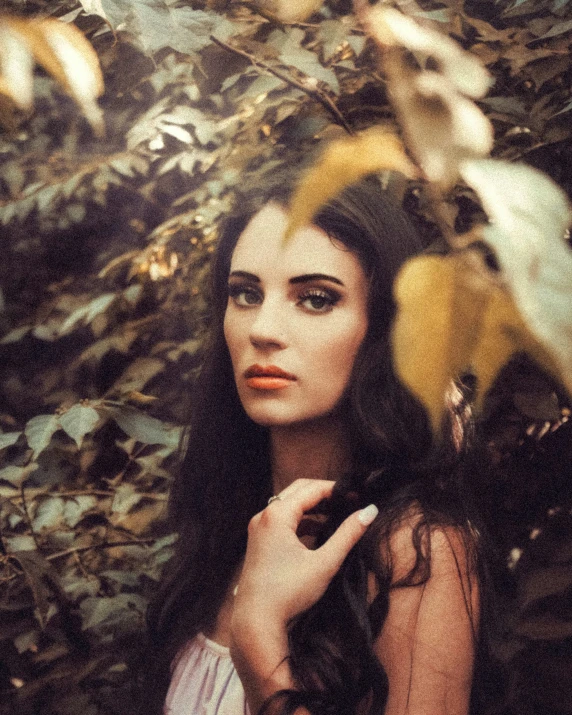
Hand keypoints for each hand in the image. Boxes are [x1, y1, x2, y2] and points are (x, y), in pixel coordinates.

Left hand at [233, 478, 377, 629]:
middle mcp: (264, 515)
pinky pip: (282, 520)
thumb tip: (370, 511)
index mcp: (277, 515)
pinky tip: (318, 531)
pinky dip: (301, 520)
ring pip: (289, 505)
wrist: (256, 621)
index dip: (336, 489)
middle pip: (298, 490)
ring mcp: (259, 528)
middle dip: (324, 493)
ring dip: (312, 507)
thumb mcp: (324, 563)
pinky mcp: (259, 540)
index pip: (311, 489)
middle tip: (349, 500)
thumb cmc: (289, 592)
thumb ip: (348, 534)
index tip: (357, 494)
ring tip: (337, 514)